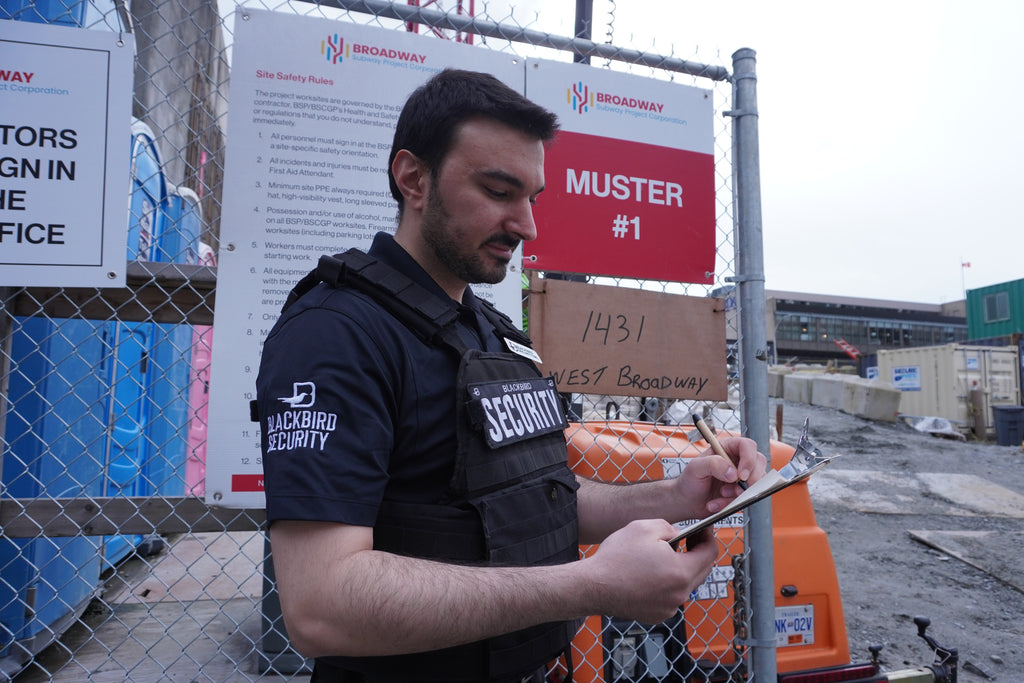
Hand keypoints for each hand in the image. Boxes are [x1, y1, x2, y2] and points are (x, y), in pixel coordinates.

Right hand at [581, 519, 717, 623]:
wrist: (592, 586)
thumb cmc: (615, 559)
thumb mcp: (644, 527)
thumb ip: (670, 527)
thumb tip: (678, 534)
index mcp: (681, 572)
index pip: (710, 553)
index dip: (708, 536)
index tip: (703, 529)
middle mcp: (679, 594)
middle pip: (702, 570)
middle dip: (697, 551)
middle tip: (687, 538)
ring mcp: (668, 607)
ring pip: (686, 583)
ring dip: (681, 567)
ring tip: (664, 554)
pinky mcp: (657, 614)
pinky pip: (671, 595)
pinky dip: (667, 583)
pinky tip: (651, 572)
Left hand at [674, 436, 767, 515]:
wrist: (687, 501)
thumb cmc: (689, 481)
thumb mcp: (695, 468)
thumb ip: (712, 464)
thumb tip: (733, 472)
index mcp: (726, 448)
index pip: (747, 446)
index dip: (748, 460)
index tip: (741, 475)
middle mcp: (737, 460)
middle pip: (758, 463)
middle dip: (750, 479)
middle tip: (736, 490)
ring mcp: (741, 477)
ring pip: (756, 482)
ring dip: (739, 493)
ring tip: (720, 494)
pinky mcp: (742, 491)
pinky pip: (748, 498)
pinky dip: (733, 503)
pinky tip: (718, 503)